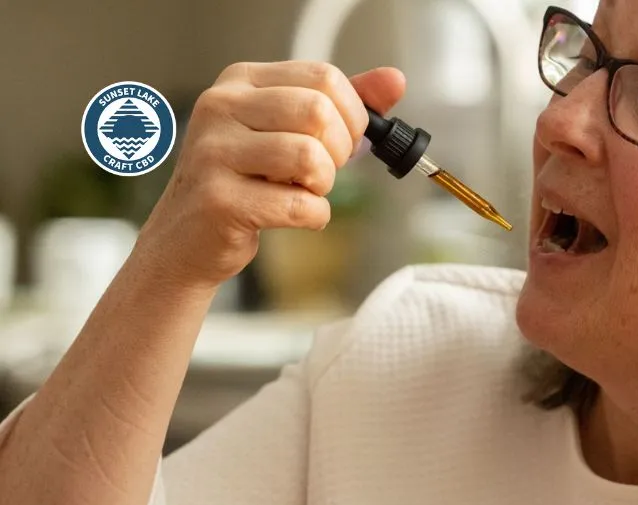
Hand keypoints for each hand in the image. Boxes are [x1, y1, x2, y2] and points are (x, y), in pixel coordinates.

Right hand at [133, 61, 405, 290]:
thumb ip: (340, 105)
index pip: (324, 77)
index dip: (351, 116)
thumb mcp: (288, 132)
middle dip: (339, 152)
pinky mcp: (220, 199)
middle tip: (322, 173)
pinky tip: (294, 215)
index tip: (343, 141)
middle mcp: (222, 107)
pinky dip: (314, 217)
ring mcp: (215, 152)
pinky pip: (299, 205)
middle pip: (319, 113)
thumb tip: (393, 81)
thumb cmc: (243, 183)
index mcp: (242, 81)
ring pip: (310, 157)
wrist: (188, 239)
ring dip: (323, 186)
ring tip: (302, 192)